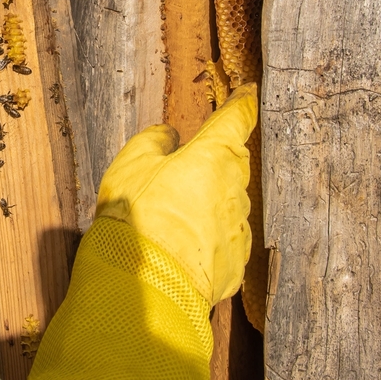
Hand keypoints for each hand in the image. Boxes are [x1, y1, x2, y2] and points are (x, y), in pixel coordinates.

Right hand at [94, 85, 257, 303]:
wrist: (145, 286)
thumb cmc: (136, 217)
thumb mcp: (131, 165)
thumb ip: (154, 141)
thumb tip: (171, 135)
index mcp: (214, 156)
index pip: (237, 119)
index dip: (243, 104)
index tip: (249, 93)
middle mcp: (235, 190)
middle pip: (234, 164)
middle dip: (218, 159)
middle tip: (191, 163)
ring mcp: (238, 230)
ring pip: (229, 204)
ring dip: (209, 203)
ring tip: (174, 215)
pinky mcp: (234, 265)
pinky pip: (224, 241)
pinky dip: (208, 238)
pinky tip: (182, 247)